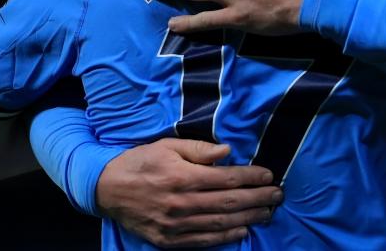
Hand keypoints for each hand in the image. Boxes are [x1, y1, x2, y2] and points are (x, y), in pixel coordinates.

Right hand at [96, 139, 282, 247]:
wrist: (107, 189)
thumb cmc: (140, 162)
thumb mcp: (168, 146)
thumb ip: (200, 149)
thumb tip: (228, 151)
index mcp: (183, 176)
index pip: (228, 179)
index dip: (252, 177)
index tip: (269, 175)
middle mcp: (182, 202)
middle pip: (230, 202)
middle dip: (258, 198)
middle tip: (278, 195)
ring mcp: (175, 224)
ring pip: (220, 223)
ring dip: (248, 218)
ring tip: (267, 213)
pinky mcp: (168, 239)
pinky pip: (203, 240)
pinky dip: (225, 237)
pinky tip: (242, 231)